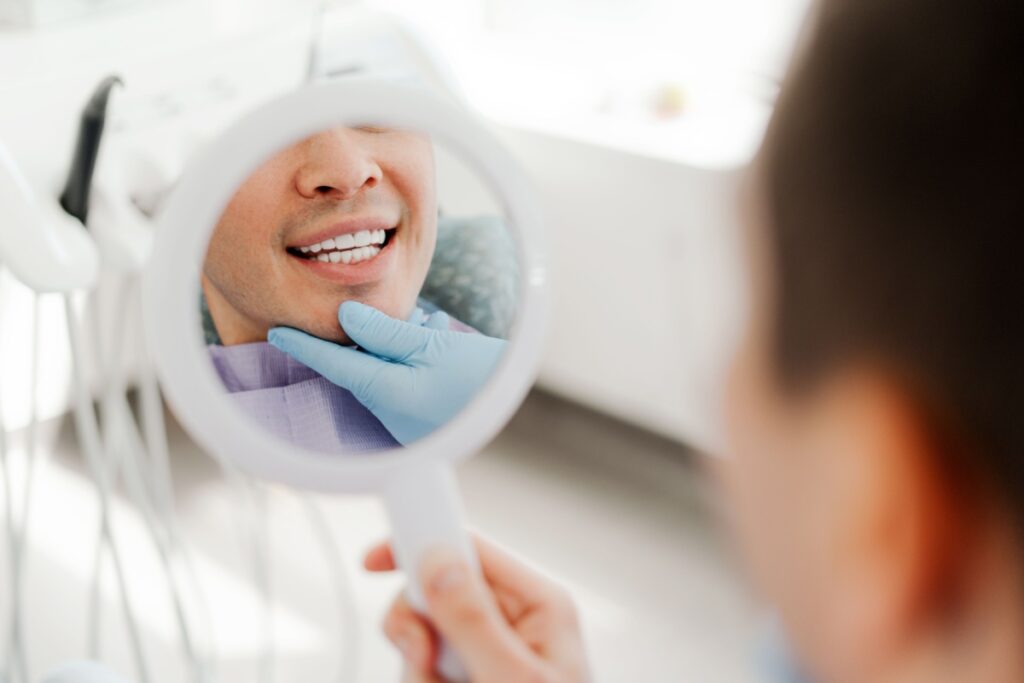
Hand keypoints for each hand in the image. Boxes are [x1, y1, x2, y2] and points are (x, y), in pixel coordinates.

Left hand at [267, 301, 505, 444]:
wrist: (523, 413)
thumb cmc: (480, 379)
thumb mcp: (432, 347)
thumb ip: (385, 333)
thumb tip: (346, 318)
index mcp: (384, 392)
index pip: (333, 363)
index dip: (303, 346)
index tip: (274, 332)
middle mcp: (387, 411)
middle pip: (357, 366)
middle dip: (364, 340)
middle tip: (384, 316)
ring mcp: (405, 419)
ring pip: (382, 372)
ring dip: (395, 347)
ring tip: (430, 328)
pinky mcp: (422, 419)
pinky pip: (403, 383)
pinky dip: (412, 360)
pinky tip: (438, 343)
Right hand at [364, 537, 589, 682]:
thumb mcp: (513, 682)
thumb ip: (473, 621)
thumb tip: (438, 561)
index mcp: (537, 606)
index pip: (470, 550)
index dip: (422, 545)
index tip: (376, 560)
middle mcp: (511, 622)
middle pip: (434, 595)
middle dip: (420, 636)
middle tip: (430, 665)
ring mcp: (484, 654)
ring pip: (420, 640)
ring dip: (421, 676)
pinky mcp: (464, 679)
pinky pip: (419, 671)